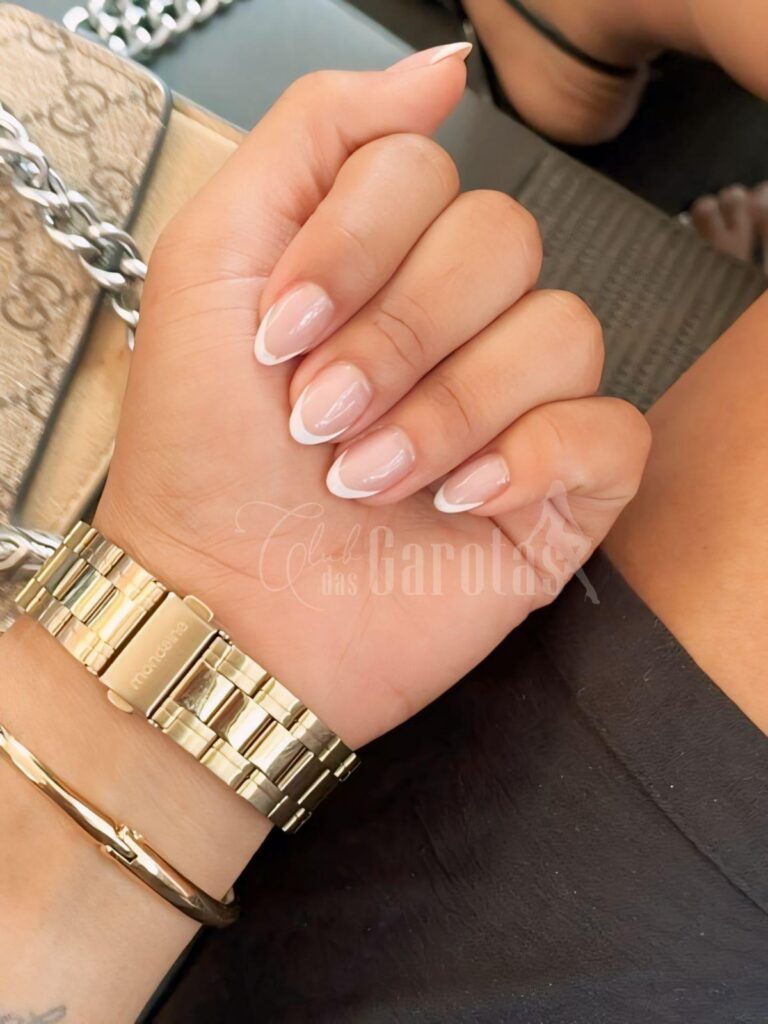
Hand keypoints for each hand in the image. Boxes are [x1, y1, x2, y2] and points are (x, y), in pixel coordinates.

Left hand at [97, 46, 649, 749]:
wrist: (223, 610)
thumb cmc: (204, 455)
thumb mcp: (213, 261)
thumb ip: (314, 137)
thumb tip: (440, 75)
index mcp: (385, 263)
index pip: (430, 174)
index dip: (356, 247)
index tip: (278, 334)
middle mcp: (460, 323)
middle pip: (505, 242)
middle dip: (397, 334)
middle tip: (319, 417)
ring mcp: (518, 408)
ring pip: (562, 330)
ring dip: (446, 411)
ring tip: (365, 478)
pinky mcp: (559, 493)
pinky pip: (613, 430)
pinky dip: (532, 458)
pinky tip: (457, 501)